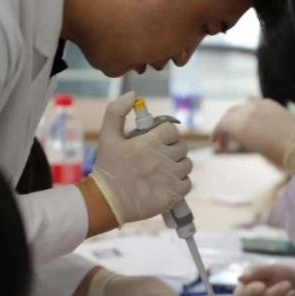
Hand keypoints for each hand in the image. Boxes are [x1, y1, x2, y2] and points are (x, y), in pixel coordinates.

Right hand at [90, 92, 191, 224]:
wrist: (106, 201)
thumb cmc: (107, 168)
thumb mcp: (107, 136)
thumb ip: (116, 111)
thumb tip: (133, 94)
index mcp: (149, 142)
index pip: (172, 130)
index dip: (166, 134)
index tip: (156, 141)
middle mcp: (162, 158)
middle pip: (182, 146)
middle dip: (173, 149)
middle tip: (159, 157)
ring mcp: (169, 177)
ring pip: (187, 164)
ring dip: (178, 165)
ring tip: (163, 170)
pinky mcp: (173, 194)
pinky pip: (188, 183)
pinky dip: (180, 183)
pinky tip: (167, 184)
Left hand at [212, 99, 294, 173]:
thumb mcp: (288, 136)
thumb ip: (276, 135)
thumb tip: (271, 146)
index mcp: (271, 105)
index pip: (250, 109)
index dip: (243, 120)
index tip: (240, 132)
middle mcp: (258, 105)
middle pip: (236, 111)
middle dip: (230, 123)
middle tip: (226, 138)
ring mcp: (247, 113)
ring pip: (228, 117)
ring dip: (222, 130)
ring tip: (219, 144)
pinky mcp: (237, 124)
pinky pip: (221, 126)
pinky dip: (216, 134)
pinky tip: (215, 144)